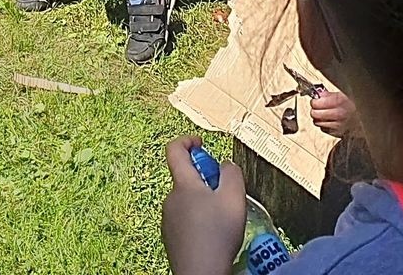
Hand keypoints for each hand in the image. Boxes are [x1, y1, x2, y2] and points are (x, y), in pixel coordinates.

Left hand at [162, 139, 249, 274]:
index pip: (174, 150)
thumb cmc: (216, 236)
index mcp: (183, 185)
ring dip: (204, 201)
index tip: (201, 143)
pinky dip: (199, 220)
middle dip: (206, 178)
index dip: (187, 140)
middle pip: (186, 177)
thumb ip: (232, 174)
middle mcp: (171, 199)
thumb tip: (226, 165)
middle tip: (225, 192)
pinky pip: (186, 219)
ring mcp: (169, 219)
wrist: (201, 273)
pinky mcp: (172, 237)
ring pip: (187, 200)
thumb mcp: (234, 198)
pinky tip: (214, 235)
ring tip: (223, 218)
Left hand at [311, 88, 357, 137]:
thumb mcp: (346, 94)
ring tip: (324, 114)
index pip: (316, 103)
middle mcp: (338, 114)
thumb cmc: (359, 105)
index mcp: (339, 102)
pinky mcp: (339, 133)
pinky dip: (324, 125)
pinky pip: (324, 129)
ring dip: (319, 118)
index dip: (315, 100)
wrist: (369, 119)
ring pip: (317, 122)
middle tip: (318, 107)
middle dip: (315, 109)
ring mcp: (338, 125)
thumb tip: (320, 94)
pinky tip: (330, 121)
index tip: (316, 100)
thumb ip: (331, 94)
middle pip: (314, 113)